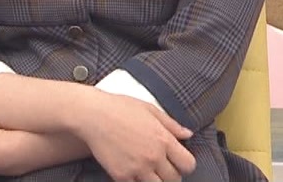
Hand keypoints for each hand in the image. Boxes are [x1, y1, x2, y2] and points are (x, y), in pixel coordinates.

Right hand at [74, 92, 197, 181]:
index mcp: (164, 140)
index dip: (186, 165)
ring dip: (156, 181)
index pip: (188, 164)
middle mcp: (153, 157)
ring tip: (150, 172)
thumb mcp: (152, 110)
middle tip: (164, 168)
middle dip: (172, 174)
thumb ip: (172, 125)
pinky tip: (136, 174)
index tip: (179, 162)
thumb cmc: (121, 108)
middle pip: (174, 179)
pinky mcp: (121, 176)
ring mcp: (137, 168)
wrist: (94, 116)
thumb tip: (188, 134)